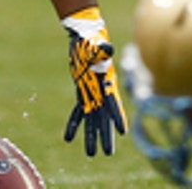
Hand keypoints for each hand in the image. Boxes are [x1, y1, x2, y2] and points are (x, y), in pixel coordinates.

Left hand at [62, 6, 126, 155]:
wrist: (86, 38)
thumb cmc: (92, 41)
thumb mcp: (96, 45)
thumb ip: (101, 49)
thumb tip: (106, 47)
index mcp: (106, 83)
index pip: (113, 102)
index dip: (117, 116)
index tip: (122, 132)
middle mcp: (101, 92)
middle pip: (103, 118)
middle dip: (105, 135)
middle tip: (107, 153)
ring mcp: (91, 94)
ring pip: (91, 119)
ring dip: (90, 136)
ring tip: (90, 153)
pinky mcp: (82, 92)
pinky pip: (78, 112)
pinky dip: (74, 124)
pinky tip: (68, 138)